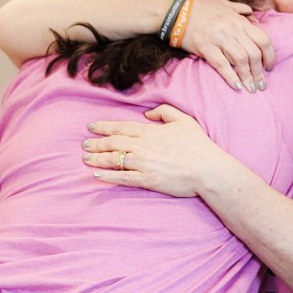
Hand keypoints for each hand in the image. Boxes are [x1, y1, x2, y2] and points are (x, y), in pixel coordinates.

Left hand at [82, 105, 223, 196]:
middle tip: (84, 145)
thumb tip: (148, 114)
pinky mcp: (148, 180)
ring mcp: (143, 164)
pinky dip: (108, 176)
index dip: (104, 127)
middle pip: (113, 143)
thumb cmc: (198, 145)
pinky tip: (97, 175)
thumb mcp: (184, 120)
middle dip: (96, 143)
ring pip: (114, 159)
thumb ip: (164, 112)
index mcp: (150, 132)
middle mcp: (143, 147)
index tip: (91, 127)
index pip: (121, 127)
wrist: (207, 169)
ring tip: (86, 159)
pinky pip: (123, 178)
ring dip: (97, 159)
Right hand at [181, 0, 274, 92]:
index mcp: (239, 21)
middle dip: (260, 72)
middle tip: (261, 85)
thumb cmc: (201, 8)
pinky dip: (231, 77)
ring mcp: (219, 38)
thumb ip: (241, 10)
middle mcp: (232, 29)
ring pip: (241, 61)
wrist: (176, 11)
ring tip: (251, 89)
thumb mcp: (224, 3)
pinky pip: (222, 65)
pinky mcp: (206, 47)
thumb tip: (253, 17)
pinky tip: (237, 86)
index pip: (263, 40)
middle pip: (254, 54)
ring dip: (248, 77)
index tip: (269, 67)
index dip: (270, 56)